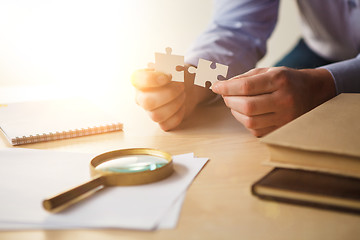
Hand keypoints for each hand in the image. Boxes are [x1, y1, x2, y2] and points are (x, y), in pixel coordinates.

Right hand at [131, 69, 185, 130]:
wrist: (190, 86)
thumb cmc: (178, 75)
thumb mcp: (173, 64)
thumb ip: (165, 64)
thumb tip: (158, 67)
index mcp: (140, 80)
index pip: (138, 80)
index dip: (153, 79)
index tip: (169, 76)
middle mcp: (141, 97)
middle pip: (147, 102)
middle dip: (169, 94)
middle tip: (181, 87)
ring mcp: (150, 111)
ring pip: (156, 116)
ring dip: (175, 104)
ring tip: (183, 95)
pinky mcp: (161, 122)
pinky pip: (166, 124)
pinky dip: (178, 115)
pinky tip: (182, 106)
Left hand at [212, 67, 335, 136]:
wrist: (313, 92)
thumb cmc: (286, 80)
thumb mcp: (269, 71)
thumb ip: (244, 78)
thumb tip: (221, 87)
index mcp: (280, 80)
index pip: (246, 86)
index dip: (226, 88)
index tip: (216, 86)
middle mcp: (284, 100)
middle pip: (247, 106)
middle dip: (229, 101)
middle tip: (225, 95)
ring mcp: (285, 118)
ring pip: (250, 121)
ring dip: (235, 112)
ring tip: (235, 103)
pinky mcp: (282, 130)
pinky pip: (256, 130)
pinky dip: (245, 122)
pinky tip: (247, 113)